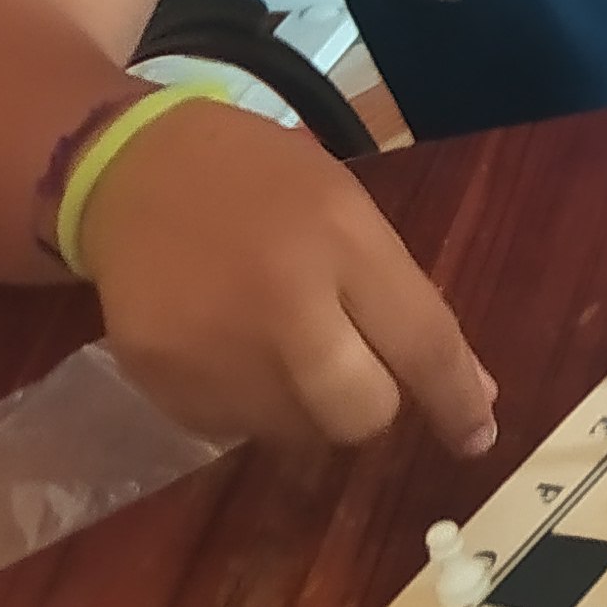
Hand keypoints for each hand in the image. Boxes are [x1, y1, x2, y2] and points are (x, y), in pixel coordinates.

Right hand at [83, 98, 497, 454]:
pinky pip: (232, 429)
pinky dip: (248, 407)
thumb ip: (408, 299)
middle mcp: (281, 301)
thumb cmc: (259, 179)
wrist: (130, 169)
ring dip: (308, 409)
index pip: (422, 344)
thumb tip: (473, 390)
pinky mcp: (161, 377)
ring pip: (297, 433)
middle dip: (373, 407)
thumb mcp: (347, 208)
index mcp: (341, 239)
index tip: (476, 437)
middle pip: (361, 414)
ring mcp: (214, 346)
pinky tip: (230, 351)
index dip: (457, 401)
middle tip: (357, 373)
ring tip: (280, 347)